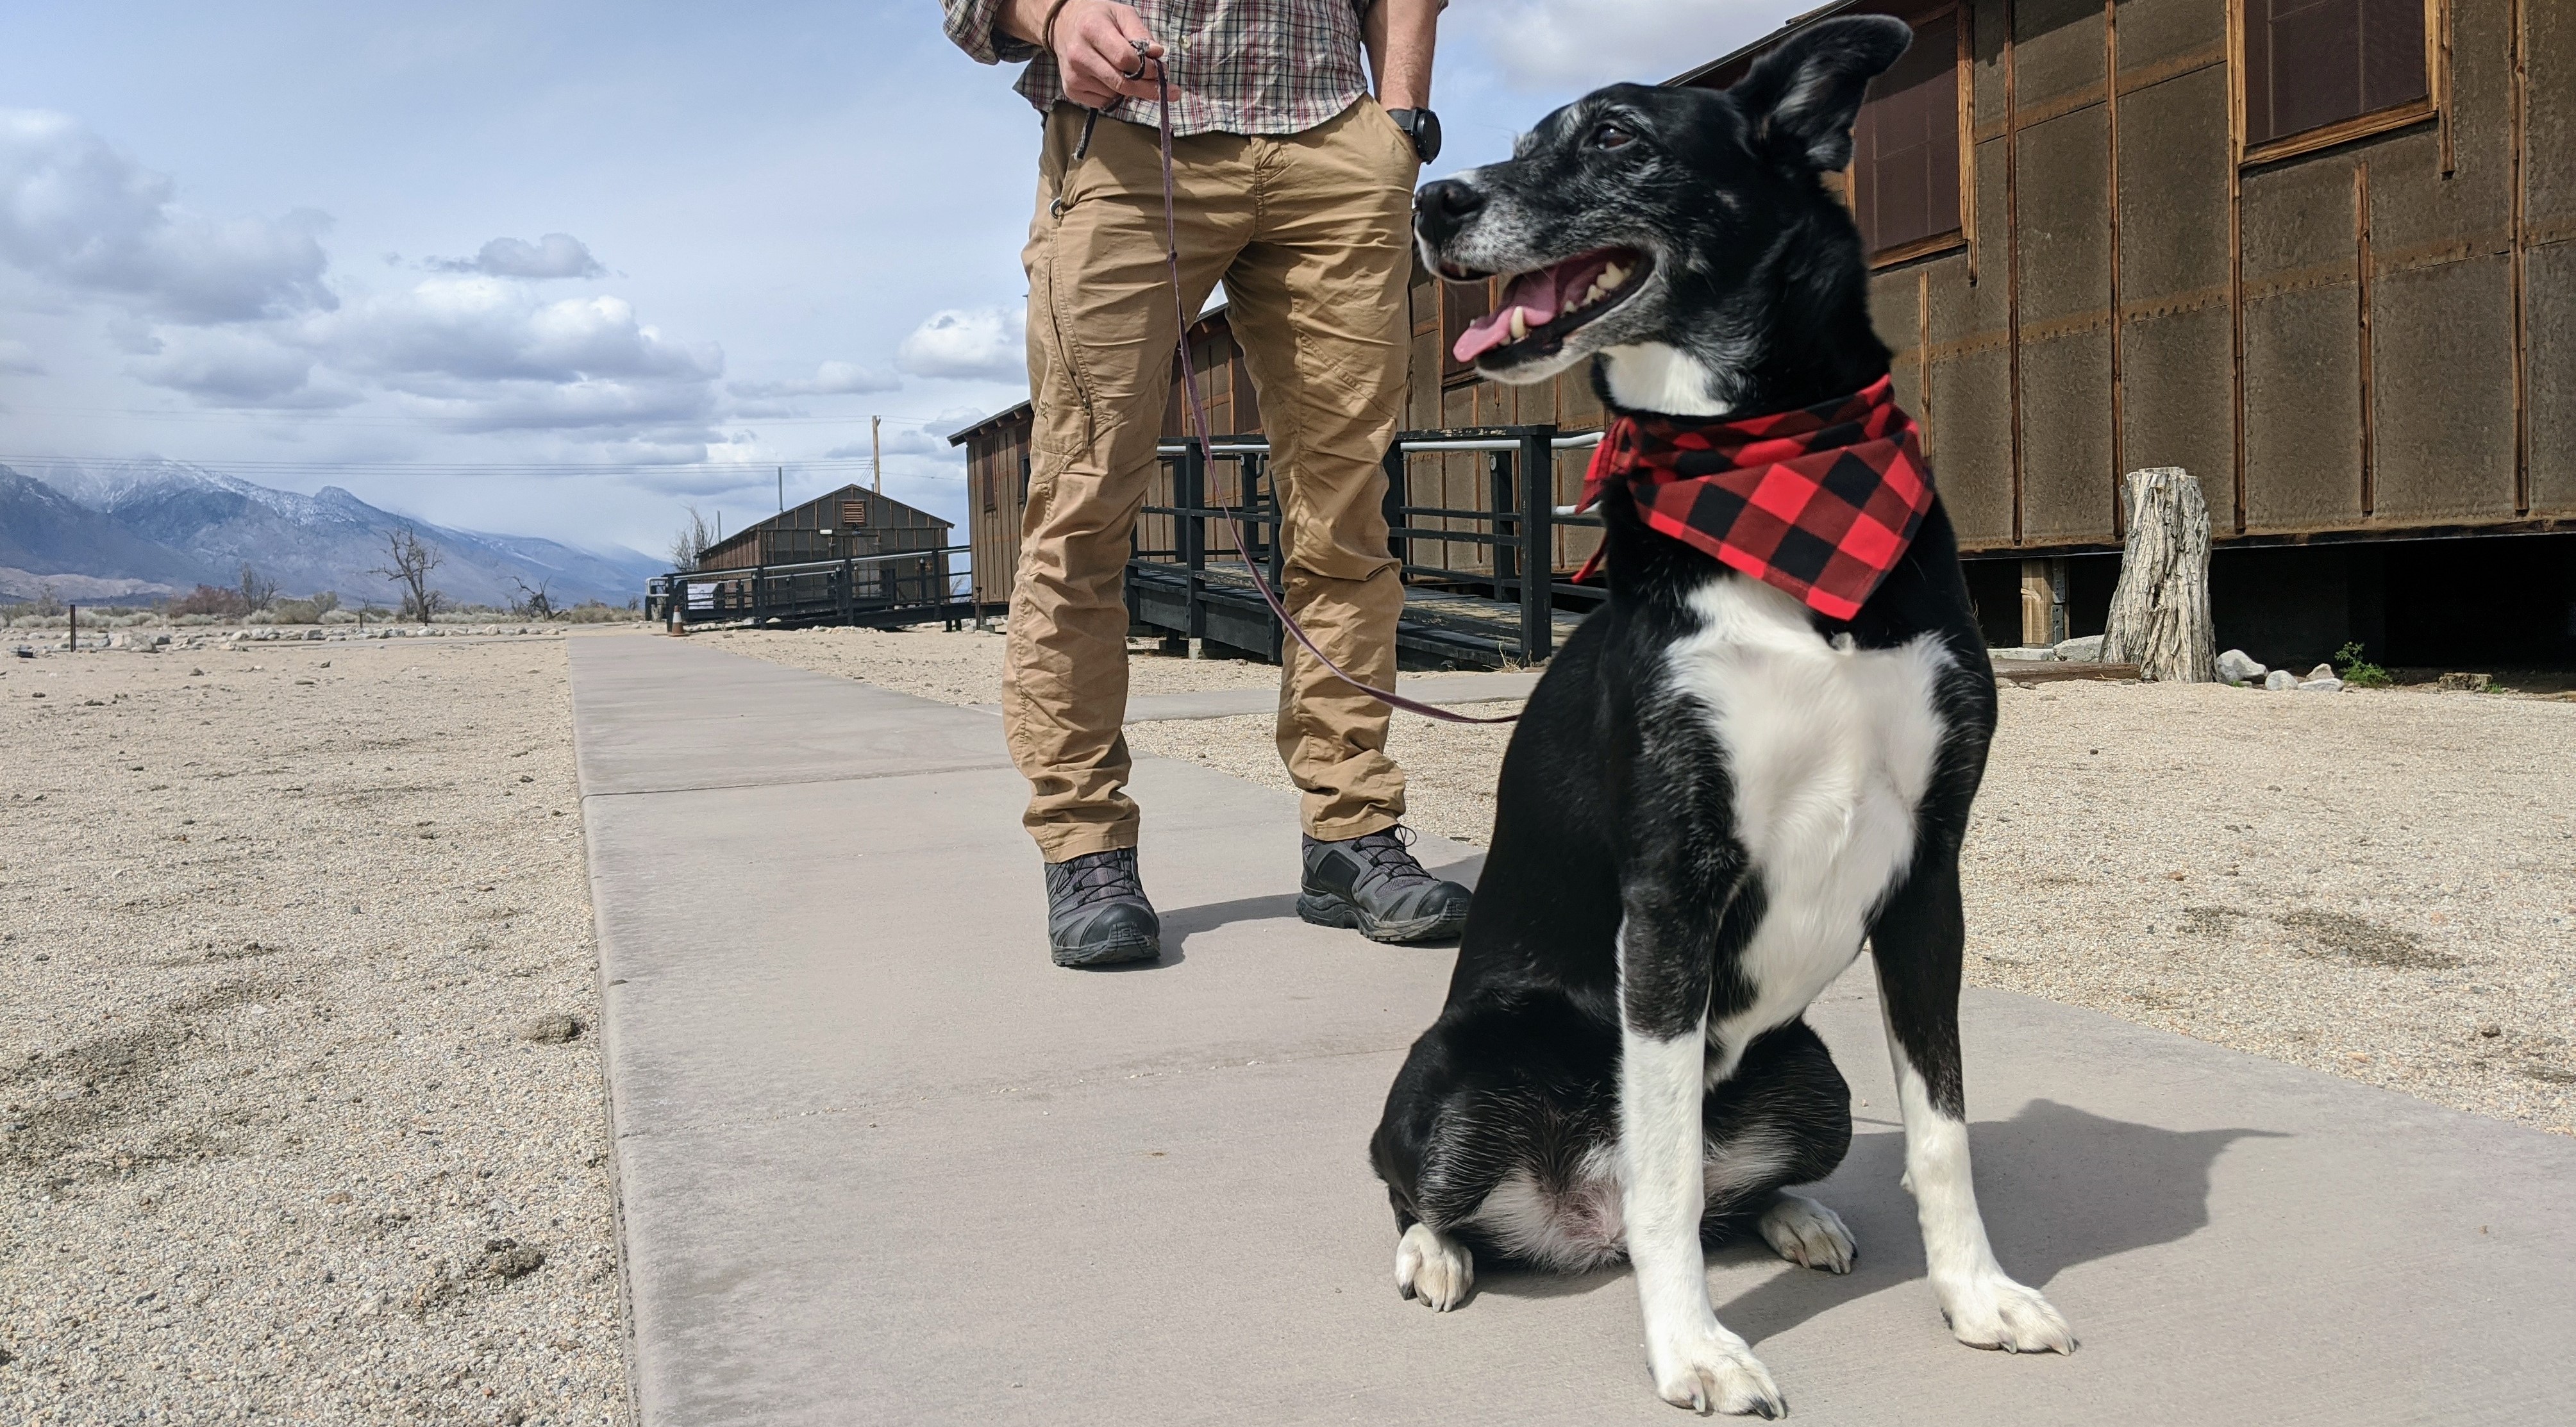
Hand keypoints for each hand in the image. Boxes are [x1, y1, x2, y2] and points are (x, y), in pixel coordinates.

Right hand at [1050, 0, 1166, 109]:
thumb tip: (1157, 53)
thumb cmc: (1097, 18)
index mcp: (1092, 29)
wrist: (1063, 26)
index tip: (1162, 71)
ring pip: (1115, 94)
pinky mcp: (1071, 90)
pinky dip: (1115, 95)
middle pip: (1121, 83)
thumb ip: (1140, 33)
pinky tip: (1112, 79)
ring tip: (1130, 74)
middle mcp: (1079, 55)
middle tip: (1164, 89)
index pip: (1125, 59)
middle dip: (1147, 88)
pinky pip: (1104, 102)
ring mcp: (1073, 75)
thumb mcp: (1121, 14)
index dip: (1147, 68)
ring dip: (1130, 89)